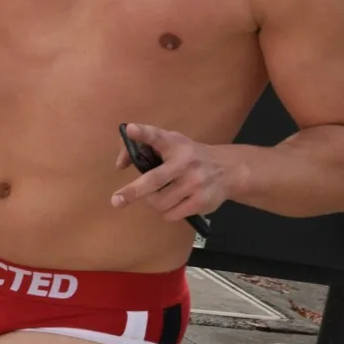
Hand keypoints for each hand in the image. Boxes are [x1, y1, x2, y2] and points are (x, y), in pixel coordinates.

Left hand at [112, 124, 245, 222]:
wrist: (227, 170)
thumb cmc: (189, 156)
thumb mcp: (172, 144)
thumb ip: (145, 148)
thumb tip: (120, 164)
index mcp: (175, 144)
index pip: (158, 136)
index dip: (143, 133)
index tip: (131, 130)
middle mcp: (185, 162)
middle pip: (154, 180)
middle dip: (133, 192)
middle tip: (116, 201)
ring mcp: (194, 183)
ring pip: (159, 202)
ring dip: (153, 202)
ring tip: (160, 195)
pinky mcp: (201, 201)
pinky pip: (172, 214)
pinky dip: (167, 212)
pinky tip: (174, 203)